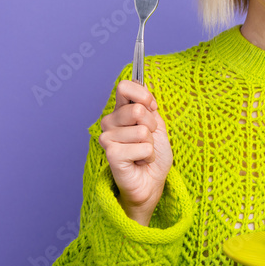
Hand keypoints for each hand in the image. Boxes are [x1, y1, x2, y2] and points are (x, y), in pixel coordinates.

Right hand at [98, 81, 172, 225]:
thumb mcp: (157, 125)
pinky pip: (143, 148)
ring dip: (150, 145)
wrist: (152, 182)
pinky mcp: (111, 154)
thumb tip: (141, 83)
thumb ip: (148, 106)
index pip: (125, 87)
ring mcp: (107, 138)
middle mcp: (110, 122)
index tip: (152, 108)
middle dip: (152, 127)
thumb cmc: (153, 155)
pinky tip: (139, 162)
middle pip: (137, 110)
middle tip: (147, 140)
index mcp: (120, 111)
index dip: (144, 96)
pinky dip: (148, 156)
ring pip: (142, 131)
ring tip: (142, 154)